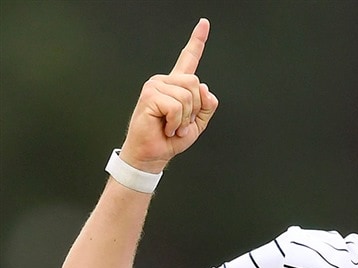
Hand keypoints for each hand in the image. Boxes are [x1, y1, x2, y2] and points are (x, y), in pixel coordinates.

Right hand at [119, 18, 217, 172]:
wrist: (154, 153)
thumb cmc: (171, 138)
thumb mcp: (198, 122)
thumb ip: (207, 105)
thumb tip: (205, 88)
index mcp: (177, 85)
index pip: (189, 59)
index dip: (197, 41)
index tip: (204, 23)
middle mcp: (165, 81)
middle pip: (196, 83)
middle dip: (194, 109)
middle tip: (180, 122)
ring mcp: (155, 86)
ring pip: (188, 96)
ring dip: (185, 118)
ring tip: (172, 125)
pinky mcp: (149, 95)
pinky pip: (176, 106)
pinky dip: (176, 122)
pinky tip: (166, 126)